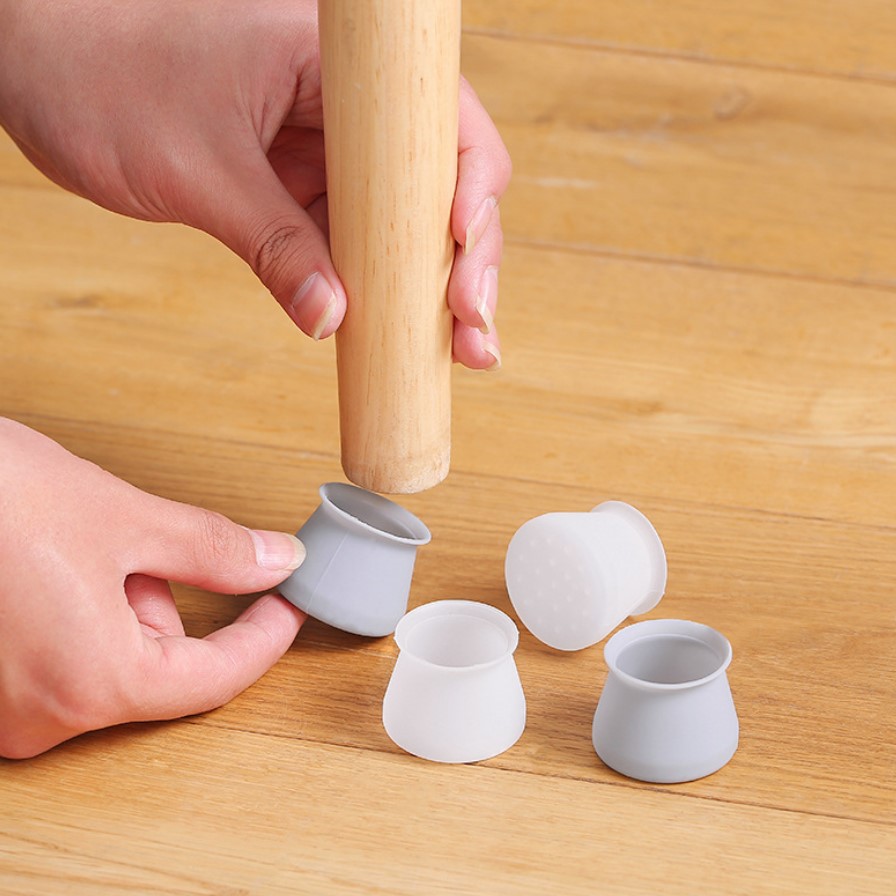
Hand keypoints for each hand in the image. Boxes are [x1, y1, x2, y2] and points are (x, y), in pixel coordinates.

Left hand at [0, 0, 509, 368]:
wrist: (33, 61)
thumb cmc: (99, 71)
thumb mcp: (194, 166)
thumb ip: (269, 243)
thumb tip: (332, 320)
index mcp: (336, 64)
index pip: (440, 122)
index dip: (469, 193)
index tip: (463, 260)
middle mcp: (346, 106)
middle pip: (439, 183)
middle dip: (464, 262)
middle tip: (473, 334)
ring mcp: (325, 149)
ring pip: (404, 223)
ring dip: (430, 289)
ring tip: (458, 350)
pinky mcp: (299, 187)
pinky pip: (354, 241)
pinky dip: (376, 289)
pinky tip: (398, 334)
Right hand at [0, 419, 306, 758]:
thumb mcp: (123, 517)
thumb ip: (212, 551)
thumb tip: (275, 564)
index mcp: (88, 683)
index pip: (214, 680)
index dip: (264, 638)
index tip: (290, 606)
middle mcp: (38, 717)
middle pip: (155, 664)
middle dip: (162, 598)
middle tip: (130, 542)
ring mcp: (0, 709)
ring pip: (107, 657)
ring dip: (116, 600)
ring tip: (70, 545)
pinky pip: (59, 658)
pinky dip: (77, 613)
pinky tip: (46, 565)